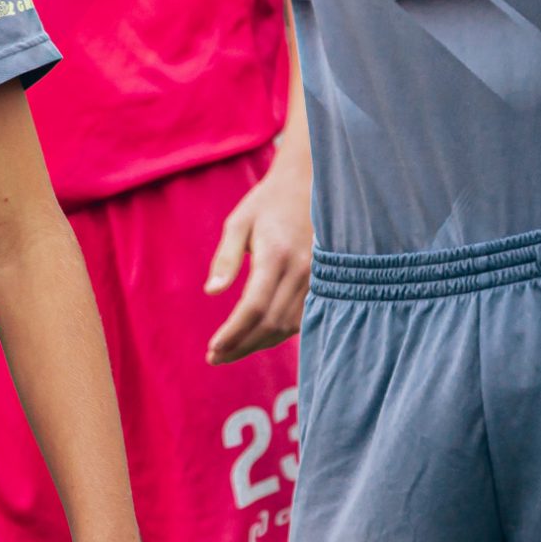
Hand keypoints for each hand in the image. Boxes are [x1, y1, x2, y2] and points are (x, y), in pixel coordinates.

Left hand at [205, 132, 312, 363]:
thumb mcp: (239, 222)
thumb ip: (226, 258)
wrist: (311, 184)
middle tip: (215, 357)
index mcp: (277, 255)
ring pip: (290, 326)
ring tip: (232, 351)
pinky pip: (304, 317)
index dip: (234, 333)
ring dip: (261, 343)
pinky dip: (281, 332)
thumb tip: (212, 292)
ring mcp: (320, 278)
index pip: (255, 307)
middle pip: (272, 323)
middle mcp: (303, 271)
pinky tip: (260, 337)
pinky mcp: (328, 282)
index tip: (213, 348)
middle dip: (242, 345)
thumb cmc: (268, 202)